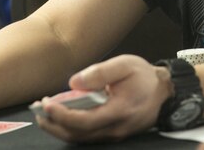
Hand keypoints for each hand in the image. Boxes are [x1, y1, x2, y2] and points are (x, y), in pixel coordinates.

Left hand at [34, 55, 168, 142]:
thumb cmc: (145, 77)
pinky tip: (62, 118)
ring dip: (59, 129)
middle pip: (78, 135)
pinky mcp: (113, 134)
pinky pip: (88, 136)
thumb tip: (73, 83)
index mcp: (119, 111)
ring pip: (81, 138)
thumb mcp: (125, 65)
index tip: (46, 103)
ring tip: (44, 115)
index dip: (61, 115)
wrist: (165, 91)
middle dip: (54, 125)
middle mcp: (116, 128)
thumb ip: (99, 73)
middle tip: (38, 111)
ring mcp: (115, 134)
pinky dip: (71, 129)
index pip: (83, 120)